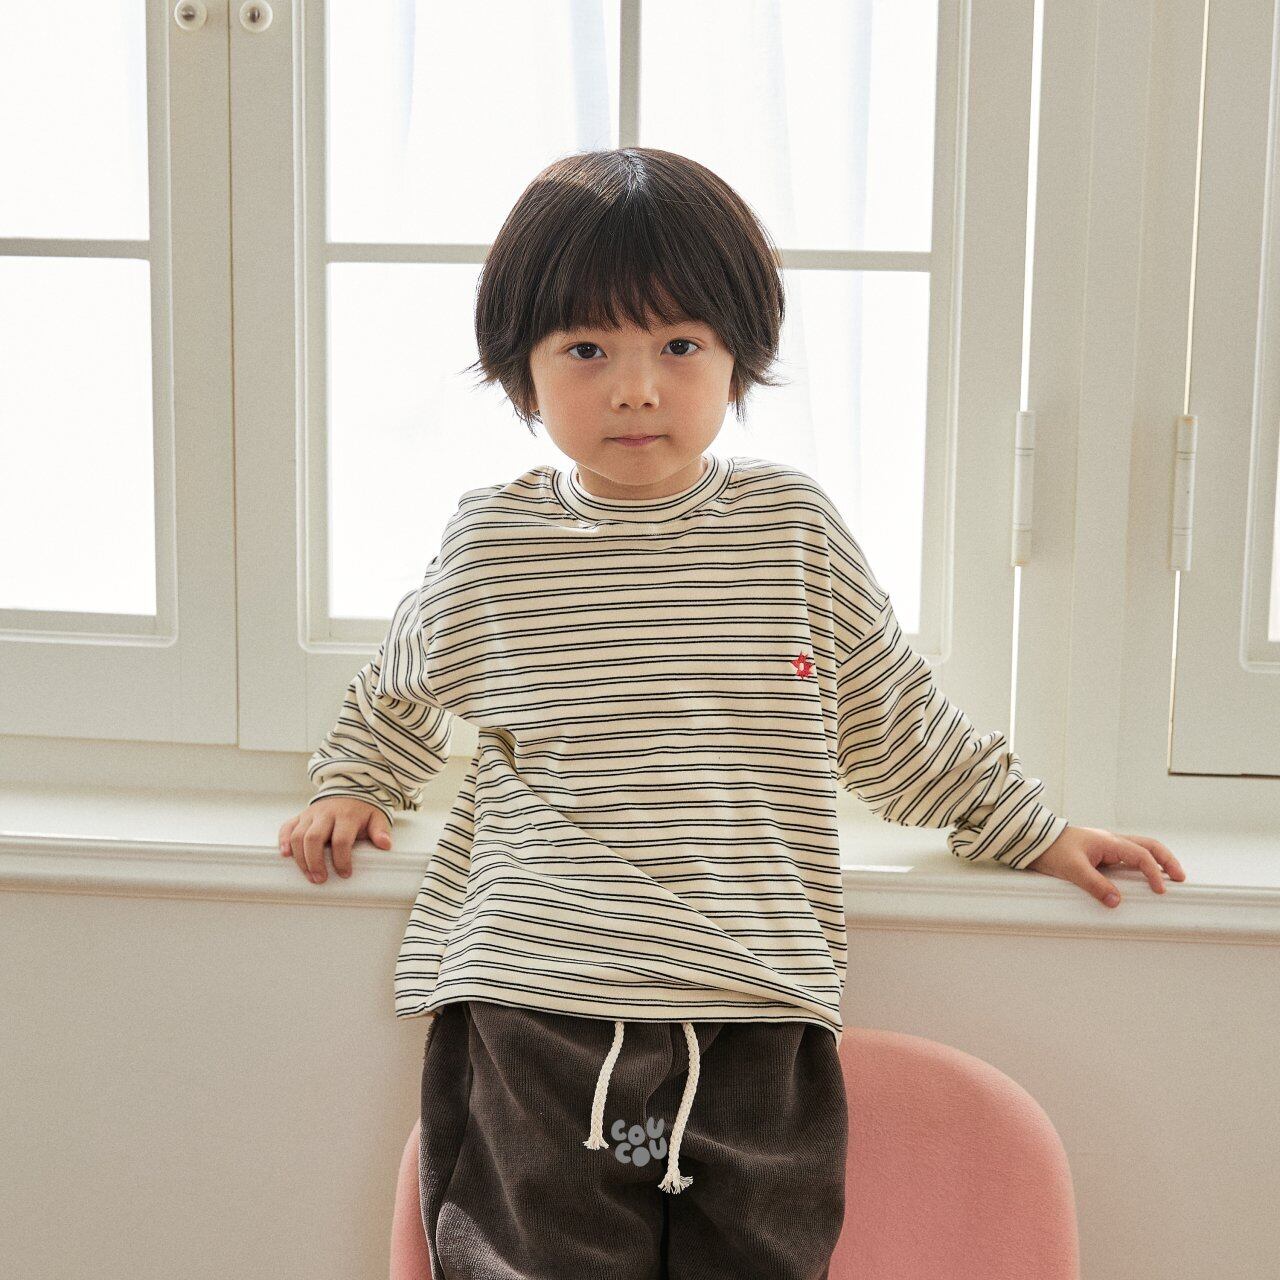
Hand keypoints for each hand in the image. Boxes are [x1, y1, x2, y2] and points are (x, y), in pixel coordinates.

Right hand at [278, 796, 391, 883]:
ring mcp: (311, 814)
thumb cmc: (363, 809)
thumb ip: (380, 830)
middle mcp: (326, 814)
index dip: (342, 859)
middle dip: (315, 862)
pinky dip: (283, 840)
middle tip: (320, 879)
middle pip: (313, 838)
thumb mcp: (377, 817)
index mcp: (346, 815)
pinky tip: (285, 855)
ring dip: (300, 858)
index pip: (341, 839)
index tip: (345, 874)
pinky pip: (287, 826)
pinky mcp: (301, 815)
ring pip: (297, 835)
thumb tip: (385, 844)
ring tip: (309, 875)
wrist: (350, 788)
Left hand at [1024, 824, 1185, 905]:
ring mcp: (1107, 846)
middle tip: (1180, 878)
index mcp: (1108, 842)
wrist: (1034, 840)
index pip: (1140, 855)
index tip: (1160, 890)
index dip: (1153, 873)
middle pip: (1148, 846)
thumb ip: (1095, 885)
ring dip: (1156, 861)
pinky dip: (1142, 864)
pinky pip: (1127, 856)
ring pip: (1140, 848)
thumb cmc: (1051, 850)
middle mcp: (1111, 841)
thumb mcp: (1072, 869)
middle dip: (1166, 860)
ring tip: (1168, 877)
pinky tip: (1144, 875)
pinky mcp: (1100, 853)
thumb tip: (1117, 901)